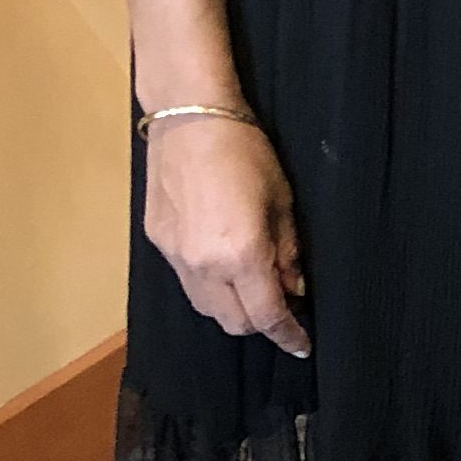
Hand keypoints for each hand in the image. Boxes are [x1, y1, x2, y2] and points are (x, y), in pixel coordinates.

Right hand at [144, 117, 309, 355]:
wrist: (189, 116)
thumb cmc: (245, 150)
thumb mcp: (282, 202)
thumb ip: (287, 253)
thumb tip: (294, 287)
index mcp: (240, 255)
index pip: (267, 314)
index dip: (288, 334)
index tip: (302, 344)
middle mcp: (203, 266)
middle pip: (234, 322)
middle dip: (261, 323)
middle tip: (282, 304)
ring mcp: (175, 256)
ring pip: (206, 308)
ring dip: (233, 308)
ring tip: (253, 285)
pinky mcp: (158, 242)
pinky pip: (187, 282)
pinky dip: (209, 286)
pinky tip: (223, 265)